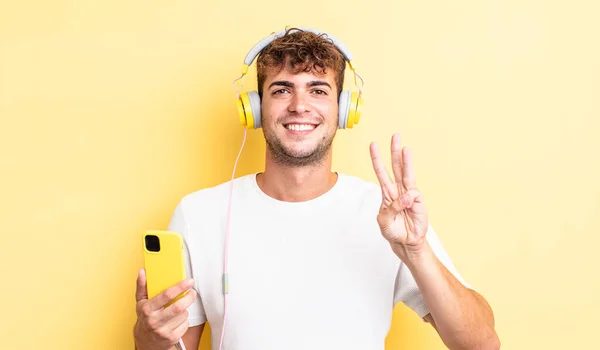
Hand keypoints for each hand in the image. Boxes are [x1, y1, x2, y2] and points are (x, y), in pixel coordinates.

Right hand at [133, 268, 195, 349]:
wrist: (146, 341)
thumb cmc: (145, 317)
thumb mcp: (141, 302)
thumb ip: (142, 286)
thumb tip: (142, 271)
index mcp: (147, 309)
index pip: (166, 295)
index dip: (180, 287)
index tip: (189, 281)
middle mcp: (154, 321)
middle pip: (179, 307)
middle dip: (189, 297)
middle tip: (192, 292)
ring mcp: (163, 331)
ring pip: (184, 315)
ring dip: (185, 309)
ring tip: (180, 307)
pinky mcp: (172, 338)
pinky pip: (186, 324)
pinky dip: (185, 319)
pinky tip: (178, 319)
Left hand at [370, 133, 428, 259]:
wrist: (406, 241)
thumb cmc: (393, 230)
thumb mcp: (384, 221)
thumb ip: (392, 208)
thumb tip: (407, 196)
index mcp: (387, 192)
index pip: (381, 172)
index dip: (377, 159)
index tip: (373, 145)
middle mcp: (398, 190)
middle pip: (396, 167)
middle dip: (395, 152)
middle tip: (395, 136)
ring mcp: (409, 194)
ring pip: (407, 174)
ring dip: (406, 161)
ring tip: (405, 148)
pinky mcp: (418, 201)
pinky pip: (414, 193)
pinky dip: (410, 197)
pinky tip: (409, 204)